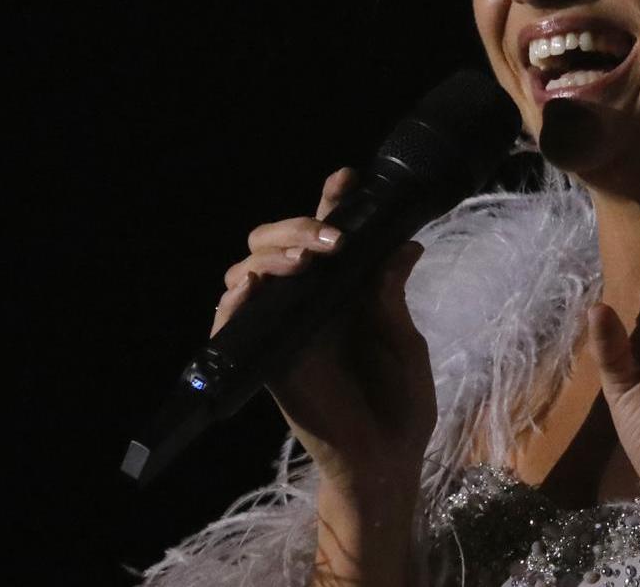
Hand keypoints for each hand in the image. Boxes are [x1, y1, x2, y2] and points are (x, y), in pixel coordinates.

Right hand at [213, 168, 436, 493]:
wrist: (387, 459)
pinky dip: (236, 302)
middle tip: (330, 236)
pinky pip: (234, 325)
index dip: (330, 203)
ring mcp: (282, 328)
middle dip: (296, 226)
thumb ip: (391, 295)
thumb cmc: (401, 401)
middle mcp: (307, 302)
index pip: (327, 235)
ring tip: (304, 259)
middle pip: (276, 243)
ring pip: (249, 272)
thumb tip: (404, 244)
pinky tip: (254, 288)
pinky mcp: (265, 359)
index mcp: (343, 291)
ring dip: (271, 255)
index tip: (347, 179)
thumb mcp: (404, 341)